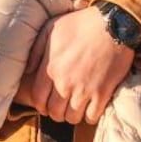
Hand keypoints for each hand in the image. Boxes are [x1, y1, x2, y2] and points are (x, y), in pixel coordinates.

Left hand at [19, 6, 133, 123]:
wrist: (112, 24)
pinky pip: (92, 117)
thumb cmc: (80, 24)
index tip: (46, 103)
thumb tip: (28, 71)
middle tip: (62, 106)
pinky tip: (91, 107)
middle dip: (55, 112)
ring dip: (72, 115)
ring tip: (75, 107)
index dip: (40, 105)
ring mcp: (84, 89)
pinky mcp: (102, 93)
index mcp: (50, 68)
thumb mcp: (50, 29)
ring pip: (72, 118)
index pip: (38, 99)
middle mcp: (65, 82)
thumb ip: (35, 51)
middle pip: (54, 112)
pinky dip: (90, 116)